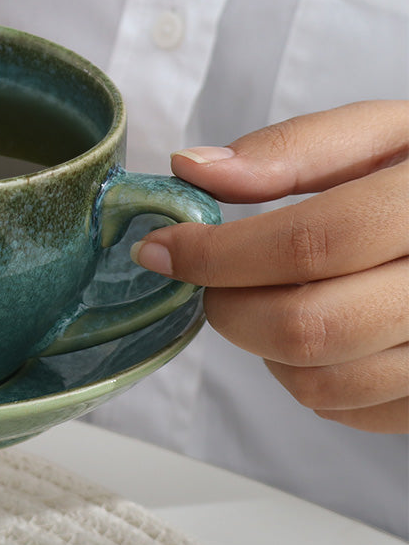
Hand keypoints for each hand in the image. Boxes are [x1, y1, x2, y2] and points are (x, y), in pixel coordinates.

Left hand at [132, 100, 408, 432]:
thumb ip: (292, 148)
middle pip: (309, 325)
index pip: (309, 243)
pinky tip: (313, 328)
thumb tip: (192, 169)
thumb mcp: (384, 132)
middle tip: (205, 278)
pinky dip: (306, 378)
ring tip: (262, 295)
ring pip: (323, 382)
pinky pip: (354, 412)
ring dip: (261, 346)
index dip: (218, 252)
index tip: (160, 248)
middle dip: (227, 306)